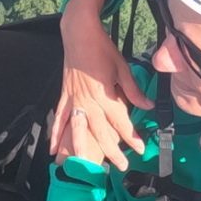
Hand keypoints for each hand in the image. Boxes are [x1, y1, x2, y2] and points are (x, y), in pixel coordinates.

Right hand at [52, 0, 151, 169]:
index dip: (131, 136)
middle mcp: (88, 100)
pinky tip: (53, 149)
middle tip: (122, 166)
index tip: (140, 148)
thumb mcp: (122, 68)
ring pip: (78, 130)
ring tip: (85, 166)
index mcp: (104, 93)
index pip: (120, 120)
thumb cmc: (102, 48)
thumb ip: (133, 90)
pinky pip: (60, 118)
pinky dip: (55, 134)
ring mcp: (74, 99)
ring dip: (82, 149)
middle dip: (112, 150)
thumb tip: (147, 106)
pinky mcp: (64, 96)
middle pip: (100, 131)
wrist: (79, 34)